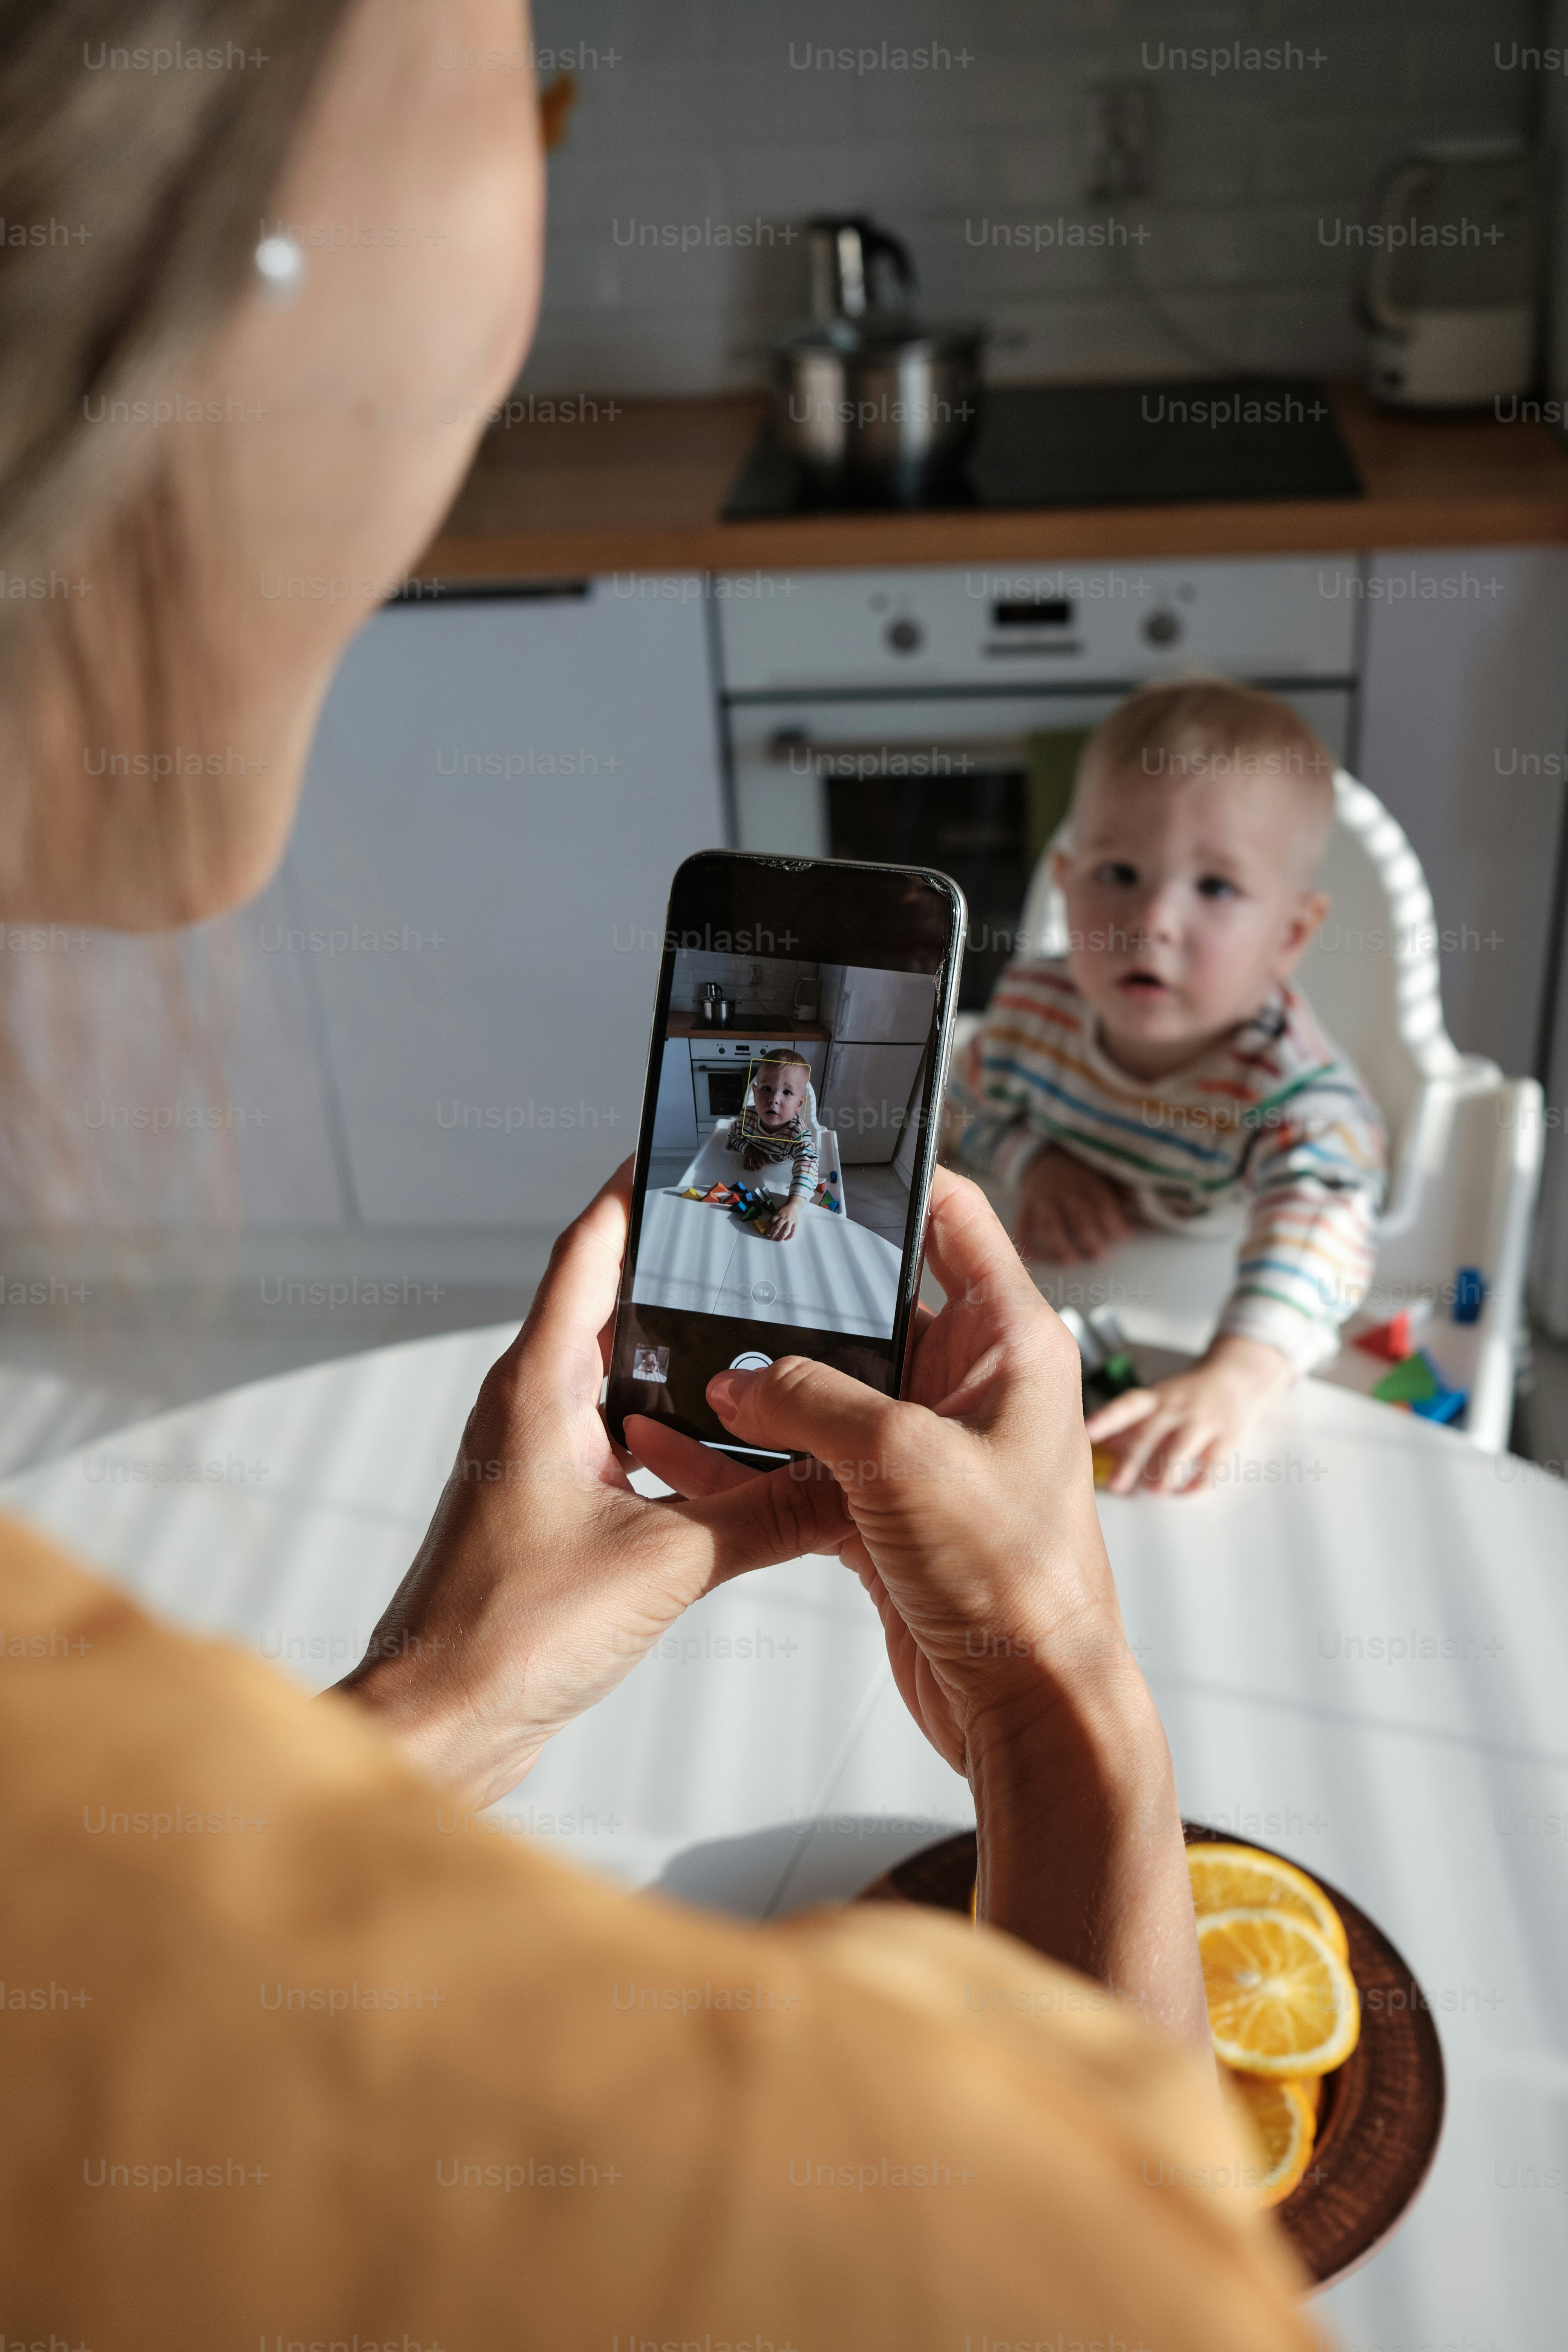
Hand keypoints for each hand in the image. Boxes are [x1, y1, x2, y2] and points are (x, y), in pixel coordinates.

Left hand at [335, 1163, 850, 1805]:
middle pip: (605, 1309)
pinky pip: (617, 1444)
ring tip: (754, 1341)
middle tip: (741, 1242)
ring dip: (676, 1363)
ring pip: (614, 1382)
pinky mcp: (550, 1511)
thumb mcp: (666, 1565)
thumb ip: (765, 1515)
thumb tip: (846, 1482)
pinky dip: (670, 1435)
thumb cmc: (506, 1638)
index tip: (665, 1149)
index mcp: (536, 1390)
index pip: (585, 1254)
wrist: (441, 1725)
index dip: (627, 1195)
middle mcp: (528, 1411)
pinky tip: (726, 1453)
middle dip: (672, 1274)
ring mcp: (535, 1461)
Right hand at [630, 1168, 1208, 2047]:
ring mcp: (928, 1449)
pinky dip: (753, 1458)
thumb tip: (734, 1379)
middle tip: (713, 1265)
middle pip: (874, 1307)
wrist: (1030, 1705)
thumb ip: (809, 1400)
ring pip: (828, 1391)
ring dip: (757, 1385)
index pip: (954, 1218)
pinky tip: (684, 1448)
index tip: (823, 1155)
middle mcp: (972, 1385)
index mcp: (1010, 1341)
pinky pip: (808, 1464)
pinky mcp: (888, 1510)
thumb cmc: (1013, 1579)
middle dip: (794, 1296)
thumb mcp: (901, 1459)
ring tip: (674, 1360)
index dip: (895, 1177)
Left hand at [765, 1197, 801, 1241]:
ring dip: (782, 1235)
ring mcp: (790, 1221)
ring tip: (779, 1239)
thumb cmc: (785, 1209)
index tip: (767, 1232)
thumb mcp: (777, 1211)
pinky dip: (791, 1235)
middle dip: (774, 1233)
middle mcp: (784, 1218)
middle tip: (771, 1237)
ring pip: (786, 1229)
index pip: (772, 1222)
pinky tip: (787, 1238)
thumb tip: (767, 1223)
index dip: (769, 1227)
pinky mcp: (796, 1223)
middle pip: (778, 1226)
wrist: (794, 1205)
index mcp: (779, 1215)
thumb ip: (773, 1218)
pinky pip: (794, 1230)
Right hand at [1016, 1142, 1133, 1263]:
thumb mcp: (1099, 1170)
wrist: (1043, 1157)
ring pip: (1049, 1222)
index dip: (1112, 1218)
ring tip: (1069, 1262)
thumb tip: (1136, 1199)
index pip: (1100, 1201)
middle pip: (1075, 1214)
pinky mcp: (1027, 1204)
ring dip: (1058, 1243)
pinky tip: (1031, 1258)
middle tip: (1099, 1256)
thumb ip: (1117, 1186)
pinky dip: (1025, 1240)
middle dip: (1088, 1236)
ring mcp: (1043, 1198)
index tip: (1122, 1235)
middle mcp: (1063, 1189)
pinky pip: (1023, 1222)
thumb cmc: (1078, 1170)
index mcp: (1086, 1180)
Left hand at [1086, 1333, 1294, 1495]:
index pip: (1127, 1405)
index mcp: (1157, 1397)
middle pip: (1149, 1434)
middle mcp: (1178, 1407)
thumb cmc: (1188, 1395)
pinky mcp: (1228, 1438)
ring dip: (1164, 1475)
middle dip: (1131, 1462)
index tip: (1087, 1431)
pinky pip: (1211, 1468)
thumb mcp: (1159, 1399)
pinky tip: (1184, 1492)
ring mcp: (1204, 1421)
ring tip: (1154, 1490)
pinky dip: (1195, 1485)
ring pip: (1180, 1452)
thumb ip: (1132, 1423)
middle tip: (1116, 1485)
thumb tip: (1102, 1448)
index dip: (1107, 1418)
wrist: (1236, 1378)